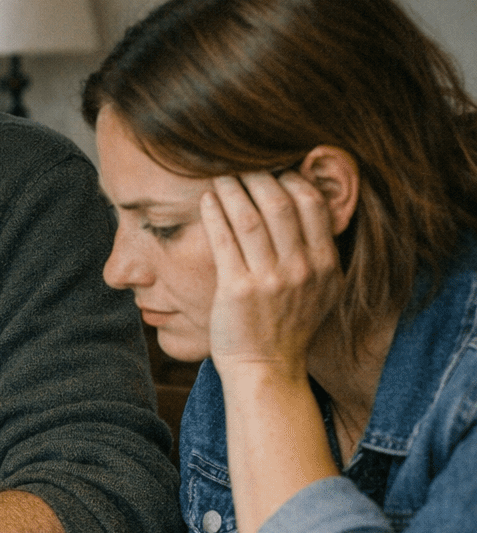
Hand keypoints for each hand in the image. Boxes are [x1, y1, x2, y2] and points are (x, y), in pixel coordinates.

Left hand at [201, 169, 343, 377]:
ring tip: (221, 175)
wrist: (267, 368)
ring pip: (250, 216)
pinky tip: (208, 199)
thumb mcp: (322, 290)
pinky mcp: (237, 289)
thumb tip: (309, 207)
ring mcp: (269, 279)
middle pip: (281, 203)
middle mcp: (301, 269)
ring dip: (233, 188)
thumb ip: (318, 252)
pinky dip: (215, 213)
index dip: (292, 178)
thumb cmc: (287, 326)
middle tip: (242, 164)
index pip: (312, 204)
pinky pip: (224, 239)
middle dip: (259, 176)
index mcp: (325, 265)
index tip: (274, 168)